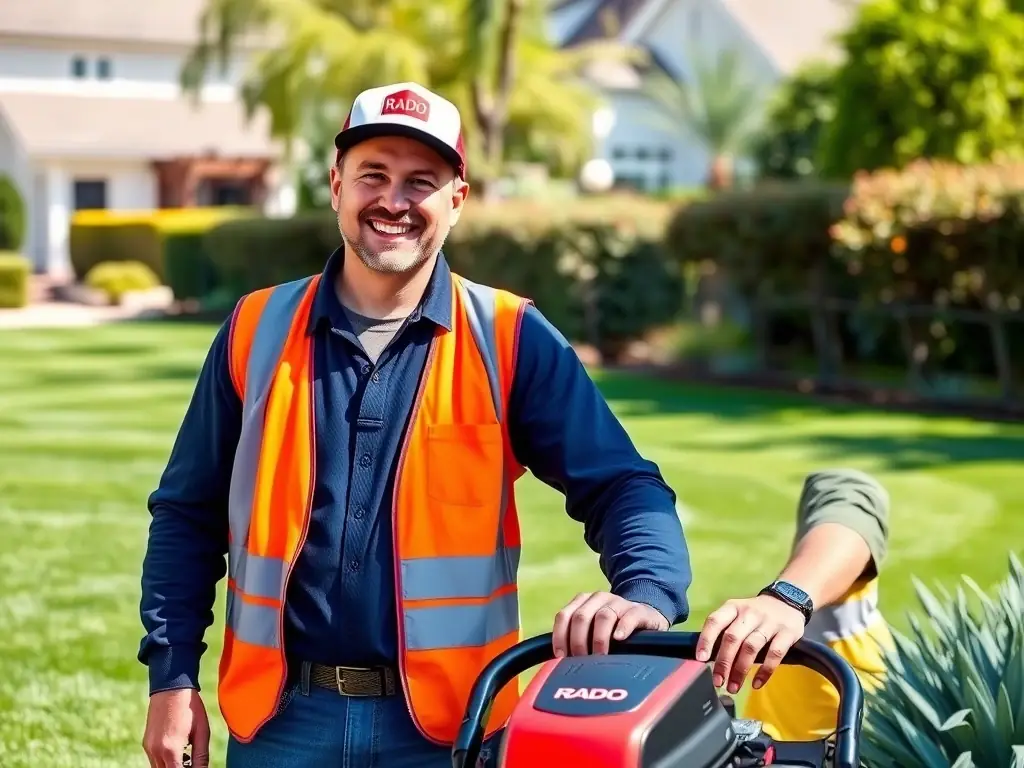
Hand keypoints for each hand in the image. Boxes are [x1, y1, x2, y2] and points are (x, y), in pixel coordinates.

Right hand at [142, 688, 210, 767]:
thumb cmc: (190, 707)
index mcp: (171, 750)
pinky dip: (166, 761)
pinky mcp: (146, 743)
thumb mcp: (202, 731)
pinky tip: (179, 751)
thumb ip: (201, 756)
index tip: (196, 767)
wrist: (171, 687)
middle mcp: (155, 752)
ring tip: (188, 758)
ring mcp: (148, 748)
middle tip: (193, 763)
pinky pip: (154, 761)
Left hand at [552, 591, 668, 656]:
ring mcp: (619, 602)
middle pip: (581, 617)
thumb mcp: (591, 630)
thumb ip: (576, 638)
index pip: (564, 616)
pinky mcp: (638, 611)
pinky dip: (622, 627)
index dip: (560, 637)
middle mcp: (598, 598)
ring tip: (599, 656)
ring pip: (603, 616)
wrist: (645, 617)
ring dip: (598, 639)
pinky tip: (619, 639)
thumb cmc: (612, 630)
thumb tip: (558, 662)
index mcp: (583, 602)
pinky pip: (629, 616)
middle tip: (582, 660)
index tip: (561, 656)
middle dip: (578, 642)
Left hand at [695, 595, 805, 693]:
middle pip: (732, 638)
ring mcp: (769, 622)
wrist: (788, 601)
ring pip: (751, 647)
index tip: (701, 659)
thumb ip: (725, 629)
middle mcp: (749, 613)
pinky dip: (765, 671)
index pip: (715, 621)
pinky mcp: (787, 633)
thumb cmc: (756, 613)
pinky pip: (774, 654)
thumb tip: (708, 658)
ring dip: (740, 670)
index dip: (706, 640)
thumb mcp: (738, 613)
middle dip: (723, 662)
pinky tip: (756, 684)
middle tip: (718, 681)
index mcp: (733, 608)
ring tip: (733, 687)